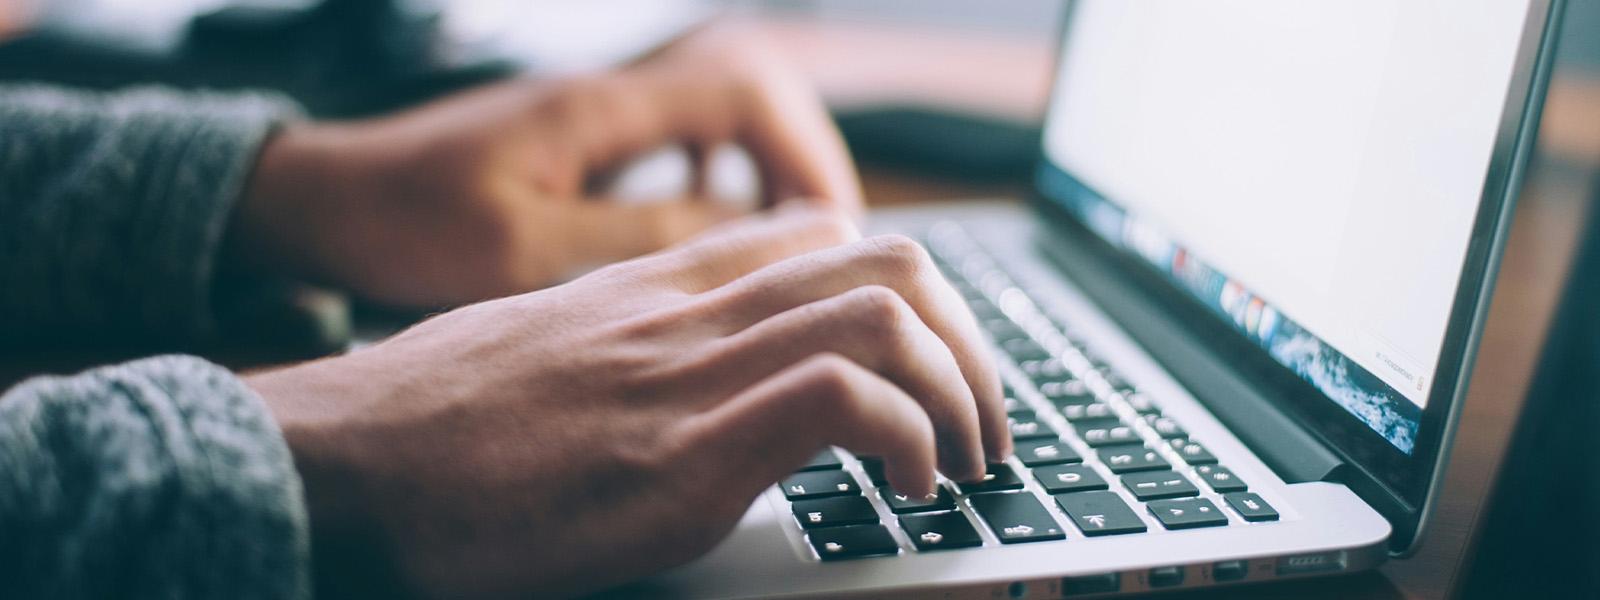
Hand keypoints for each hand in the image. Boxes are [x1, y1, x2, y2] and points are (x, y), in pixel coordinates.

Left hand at [232, 25, 860, 308]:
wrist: (323, 201)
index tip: (827, 226)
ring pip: (719, 118)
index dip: (803, 154)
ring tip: (785, 243)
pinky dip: (717, 180)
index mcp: (599, 109)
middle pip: (748, 93)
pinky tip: (715, 234)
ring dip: (763, 171)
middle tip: (823, 241)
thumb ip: (633, 238)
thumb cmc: (403, 222)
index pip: (743, 92)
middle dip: (799, 161)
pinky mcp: (579, 146)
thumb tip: (738, 234)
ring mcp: (594, 119)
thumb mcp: (521, 249)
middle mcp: (606, 99)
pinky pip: (679, 145)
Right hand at [246, 209, 1007, 597]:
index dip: (912, 295)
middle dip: (970, 343)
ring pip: (887, 315)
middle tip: (982, 422)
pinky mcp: (684, 453)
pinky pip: (843, 400)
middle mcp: (691, 311)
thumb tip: (695, 376)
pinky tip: (908, 493)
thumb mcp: (548, 348)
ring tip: (965, 462)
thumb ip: (633, 341)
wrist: (341, 460)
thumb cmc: (433, 422)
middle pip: (888, 262)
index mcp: (662, 286)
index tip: (933, 366)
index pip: (826, 236)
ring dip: (963, 393)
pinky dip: (910, 441)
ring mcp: (691, 374)